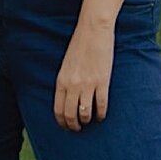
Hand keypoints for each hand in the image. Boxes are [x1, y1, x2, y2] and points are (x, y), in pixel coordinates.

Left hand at [54, 15, 112, 130]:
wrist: (93, 30)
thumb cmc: (80, 45)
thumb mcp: (66, 65)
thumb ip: (66, 81)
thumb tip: (68, 98)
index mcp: (61, 81)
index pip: (58, 110)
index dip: (62, 122)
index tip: (67, 126)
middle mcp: (72, 85)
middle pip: (70, 114)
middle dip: (74, 125)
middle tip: (78, 128)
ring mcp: (88, 84)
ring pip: (85, 113)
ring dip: (87, 121)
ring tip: (89, 121)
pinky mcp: (102, 82)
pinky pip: (101, 105)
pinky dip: (101, 114)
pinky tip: (102, 115)